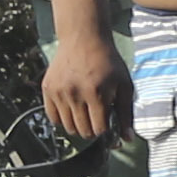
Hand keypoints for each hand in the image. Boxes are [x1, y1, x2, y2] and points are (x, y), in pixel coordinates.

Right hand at [43, 26, 128, 144]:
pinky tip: (72, 109)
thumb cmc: (108, 62)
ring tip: (85, 113)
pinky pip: (52, 117)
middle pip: (83, 131)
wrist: (83, 38)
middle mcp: (75, 94)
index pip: (99, 129)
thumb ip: (126, 113)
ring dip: (78, 126)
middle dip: (93, 130)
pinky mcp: (48, 88)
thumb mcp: (124, 85)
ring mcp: (59, 91)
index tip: (108, 123)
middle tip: (97, 118)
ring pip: (68, 127)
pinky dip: (62, 119)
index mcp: (96, 93)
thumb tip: (128, 139)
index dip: (106, 131)